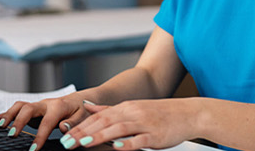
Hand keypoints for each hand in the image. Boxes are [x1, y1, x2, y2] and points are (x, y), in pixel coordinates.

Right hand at [0, 94, 94, 150]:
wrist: (79, 99)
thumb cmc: (81, 109)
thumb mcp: (83, 116)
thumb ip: (73, 122)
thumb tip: (63, 127)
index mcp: (58, 107)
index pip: (47, 122)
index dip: (39, 136)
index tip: (33, 149)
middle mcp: (45, 104)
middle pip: (27, 109)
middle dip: (18, 122)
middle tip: (12, 135)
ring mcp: (38, 105)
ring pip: (19, 106)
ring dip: (8, 115)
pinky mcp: (33, 109)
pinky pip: (17, 108)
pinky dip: (6, 113)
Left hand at [60, 99, 197, 149]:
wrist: (188, 113)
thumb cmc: (160, 114)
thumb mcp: (132, 108)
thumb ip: (109, 109)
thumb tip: (88, 107)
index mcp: (125, 108)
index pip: (97, 117)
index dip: (80, 126)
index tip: (65, 135)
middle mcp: (132, 113)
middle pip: (104, 122)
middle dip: (83, 133)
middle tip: (67, 142)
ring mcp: (144, 123)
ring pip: (118, 129)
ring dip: (99, 136)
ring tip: (84, 143)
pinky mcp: (155, 134)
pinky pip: (140, 139)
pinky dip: (128, 143)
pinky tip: (117, 146)